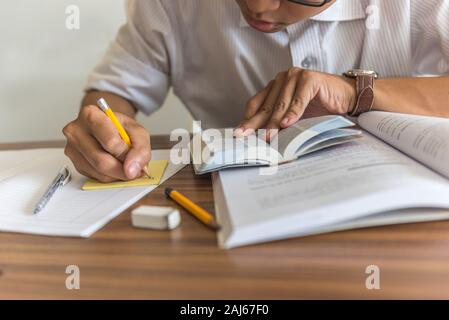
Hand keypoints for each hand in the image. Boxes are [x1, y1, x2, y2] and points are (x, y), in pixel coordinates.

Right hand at [63, 105, 150, 181]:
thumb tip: (132, 169)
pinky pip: (94, 176)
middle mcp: (76, 131)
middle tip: (134, 171)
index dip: (126, 155)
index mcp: (91, 115)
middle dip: (122, 170)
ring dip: (116, 174)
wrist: (107, 126)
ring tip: (125, 166)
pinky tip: (114, 166)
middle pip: (101, 161)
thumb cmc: (119, 127)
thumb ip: (140, 148)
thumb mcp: (137, 131)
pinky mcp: (74, 162)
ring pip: (98, 172)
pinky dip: (109, 176)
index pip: (110, 142)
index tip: (136, 159)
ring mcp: (72, 148)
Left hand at [235, 67, 356, 139]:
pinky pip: (299, 100)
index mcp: (276, 86)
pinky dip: (293, 113)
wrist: (347, 97)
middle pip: (266, 105)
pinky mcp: (310, 79)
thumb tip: (259, 138)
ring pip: (281, 104)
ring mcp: (296, 76)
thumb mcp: (294, 116)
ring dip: (274, 122)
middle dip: (255, 124)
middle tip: (245, 137)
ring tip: (267, 137)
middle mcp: (283, 79)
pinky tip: (288, 124)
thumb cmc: (321, 108)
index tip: (239, 134)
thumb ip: (278, 121)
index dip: (247, 120)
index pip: (256, 104)